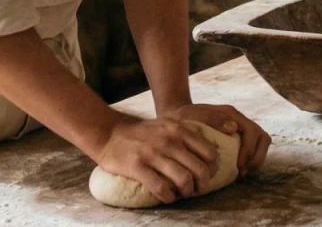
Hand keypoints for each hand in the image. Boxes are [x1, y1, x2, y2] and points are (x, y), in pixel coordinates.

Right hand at [93, 116, 219, 203]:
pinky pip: (160, 188)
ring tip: (183, 194)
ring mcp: (152, 153)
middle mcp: (168, 140)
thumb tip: (207, 149)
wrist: (108, 133)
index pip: (209, 153)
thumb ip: (186, 132)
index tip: (207, 176)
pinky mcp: (137, 166)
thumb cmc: (141, 132)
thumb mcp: (166, 123)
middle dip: (203, 184)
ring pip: (184, 179)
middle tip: (197, 189)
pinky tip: (168, 198)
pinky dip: (168, 197)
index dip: (213, 169)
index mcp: (178, 129)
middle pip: (200, 169)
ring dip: (187, 192)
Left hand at [162, 102, 272, 174]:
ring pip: (261, 145)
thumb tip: (234, 128)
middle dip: (256, 157)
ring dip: (255, 160)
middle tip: (241, 171)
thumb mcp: (195, 115)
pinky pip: (253, 150)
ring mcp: (240, 130)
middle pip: (263, 138)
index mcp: (231, 114)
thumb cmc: (185, 117)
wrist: (177, 117)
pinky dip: (250, 161)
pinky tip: (238, 170)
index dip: (250, 150)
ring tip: (240, 172)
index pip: (252, 131)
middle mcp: (239, 121)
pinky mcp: (238, 140)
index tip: (238, 165)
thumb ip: (213, 118)